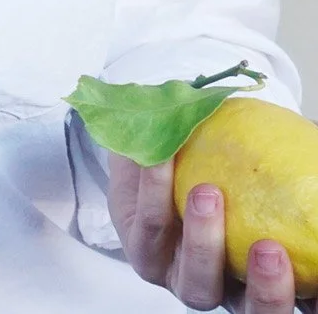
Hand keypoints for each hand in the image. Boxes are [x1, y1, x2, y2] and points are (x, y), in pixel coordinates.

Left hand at [109, 151, 315, 312]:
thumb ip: (289, 164)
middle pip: (252, 312)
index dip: (310, 300)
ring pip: (197, 283)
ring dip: (204, 242)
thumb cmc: (218, 157)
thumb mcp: (256, 160)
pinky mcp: (143, 254)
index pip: (298, 301)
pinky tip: (163, 159)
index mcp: (261, 274)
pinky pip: (151, 227)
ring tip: (208, 194)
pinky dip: (157, 191)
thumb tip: (316, 153)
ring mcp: (182, 275)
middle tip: (270, 250)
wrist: (153, 146)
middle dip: (266, 291)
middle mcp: (226, 286)